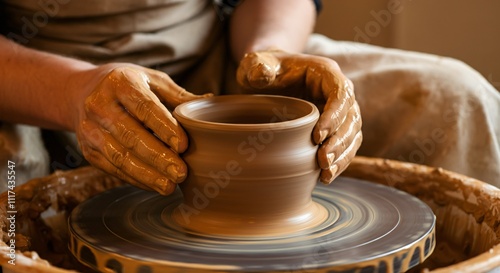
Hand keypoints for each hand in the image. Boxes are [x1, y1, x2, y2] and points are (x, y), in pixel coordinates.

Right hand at [72, 64, 208, 194]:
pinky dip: (134, 179)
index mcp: (120, 82)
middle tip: (181, 173)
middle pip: (131, 135)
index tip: (184, 146)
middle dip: (158, 157)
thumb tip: (210, 103)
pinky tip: (153, 185)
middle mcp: (100, 104)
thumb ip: (178, 96)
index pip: (145, 107)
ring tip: (169, 186)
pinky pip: (112, 168)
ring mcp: (90, 129)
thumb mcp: (151, 80)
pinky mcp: (87, 149)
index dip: (164, 128)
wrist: (80, 92)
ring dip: (146, 174)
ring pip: (119, 156)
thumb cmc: (127, 85)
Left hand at [237, 50, 361, 183]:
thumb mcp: (256, 63)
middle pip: (351, 118)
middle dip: (339, 142)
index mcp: (326, 73)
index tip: (317, 137)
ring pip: (353, 134)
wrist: (269, 77)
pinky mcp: (336, 127)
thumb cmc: (264, 68)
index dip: (334, 116)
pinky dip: (339, 161)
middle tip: (322, 161)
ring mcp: (340, 110)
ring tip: (326, 174)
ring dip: (342, 155)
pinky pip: (346, 145)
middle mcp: (339, 91)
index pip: (340, 94)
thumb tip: (261, 75)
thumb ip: (257, 66)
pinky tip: (326, 176)